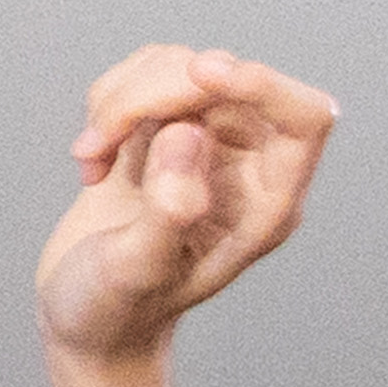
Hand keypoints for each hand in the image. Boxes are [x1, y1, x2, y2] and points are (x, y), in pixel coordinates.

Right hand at [31, 46, 337, 373]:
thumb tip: (190, 132)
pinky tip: (92, 156)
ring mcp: (206, 144)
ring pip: (180, 68)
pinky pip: (147, 76)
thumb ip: (170, 210)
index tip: (201, 74)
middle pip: (226, 81)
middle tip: (100, 141)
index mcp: (267, 206)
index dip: (262, 84)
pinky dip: (107, 102)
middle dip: (156, 93)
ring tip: (90, 158)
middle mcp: (246, 166)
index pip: (304, 118)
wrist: (84, 318)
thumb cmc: (115, 311)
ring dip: (122, 100)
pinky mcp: (164, 131)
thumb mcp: (135, 272)